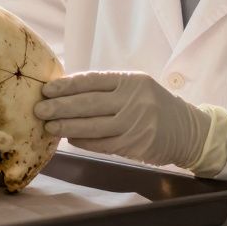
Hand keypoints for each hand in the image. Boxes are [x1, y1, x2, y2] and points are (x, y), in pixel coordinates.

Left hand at [35, 71, 210, 168]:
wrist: (187, 130)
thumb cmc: (153, 105)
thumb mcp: (135, 88)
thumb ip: (106, 89)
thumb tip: (65, 91)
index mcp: (131, 80)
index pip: (92, 81)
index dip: (67, 85)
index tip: (47, 89)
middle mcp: (133, 100)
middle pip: (89, 103)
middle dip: (60, 107)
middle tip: (39, 109)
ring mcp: (135, 124)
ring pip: (93, 126)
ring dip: (67, 127)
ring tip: (48, 126)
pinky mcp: (136, 144)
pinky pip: (102, 143)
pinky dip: (83, 141)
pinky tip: (70, 139)